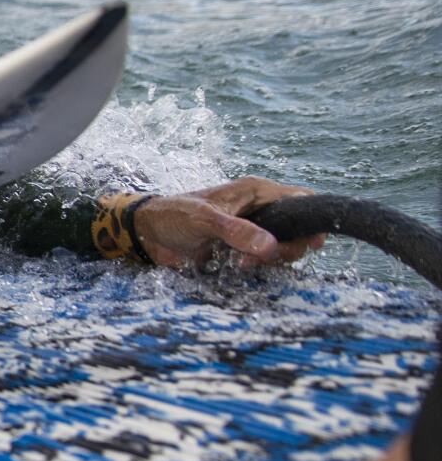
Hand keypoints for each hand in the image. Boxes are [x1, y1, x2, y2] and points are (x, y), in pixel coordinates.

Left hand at [133, 176, 326, 268]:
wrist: (147, 234)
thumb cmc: (173, 217)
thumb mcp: (205, 221)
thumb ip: (237, 232)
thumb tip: (272, 247)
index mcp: (256, 191)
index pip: (302, 199)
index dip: (314, 220)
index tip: (309, 243)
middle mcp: (260, 208)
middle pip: (298, 229)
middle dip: (288, 248)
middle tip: (264, 259)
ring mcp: (252, 228)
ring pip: (282, 246)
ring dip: (270, 259)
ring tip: (241, 265)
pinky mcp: (241, 247)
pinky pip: (263, 258)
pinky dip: (258, 266)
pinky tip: (237, 268)